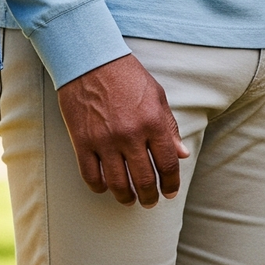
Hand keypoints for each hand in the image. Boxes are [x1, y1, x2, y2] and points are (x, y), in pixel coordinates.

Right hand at [55, 53, 189, 206]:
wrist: (91, 62)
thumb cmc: (128, 77)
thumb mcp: (157, 96)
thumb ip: (169, 127)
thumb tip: (182, 154)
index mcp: (153, 122)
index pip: (167, 163)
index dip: (171, 183)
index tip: (170, 192)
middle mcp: (131, 135)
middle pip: (144, 179)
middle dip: (150, 196)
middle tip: (151, 202)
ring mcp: (105, 141)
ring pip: (117, 184)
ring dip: (126, 197)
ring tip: (131, 200)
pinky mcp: (82, 144)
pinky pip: (91, 177)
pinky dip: (100, 187)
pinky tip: (106, 187)